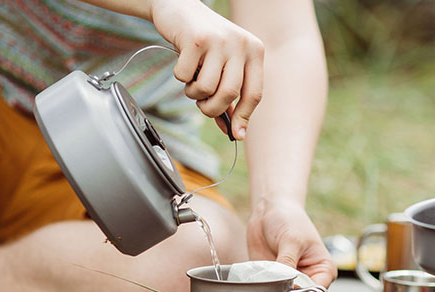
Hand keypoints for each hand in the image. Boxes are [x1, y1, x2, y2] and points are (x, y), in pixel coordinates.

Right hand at [149, 0, 263, 139]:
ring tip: (191, 81)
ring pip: (206, 88)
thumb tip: (234, 131)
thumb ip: (230, 93)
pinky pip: (185, 76)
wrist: (179, 8)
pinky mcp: (196, 39)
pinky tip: (182, 62)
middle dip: (212, 108)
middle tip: (202, 105)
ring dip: (193, 93)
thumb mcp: (223, 64)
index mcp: (254, 51)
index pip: (255, 93)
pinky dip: (180, 77)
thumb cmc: (204, 42)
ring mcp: (219, 40)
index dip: (244, 117)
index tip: (236, 135)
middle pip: (229, 94)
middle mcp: (241, 44)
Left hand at [246, 198, 336, 291]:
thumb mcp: (291, 240)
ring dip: (275, 291)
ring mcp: (291, 281)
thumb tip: (284, 283)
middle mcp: (309, 278)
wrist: (269, 211)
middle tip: (276, 281)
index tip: (290, 285)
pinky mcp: (275, 281)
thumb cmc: (289, 220)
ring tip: (269, 276)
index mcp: (323, 269)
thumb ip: (288, 263)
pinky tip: (261, 277)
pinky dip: (265, 288)